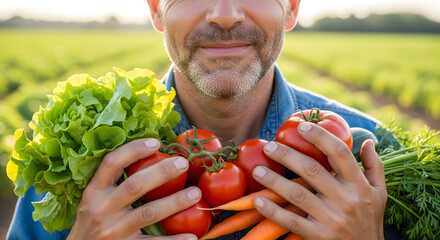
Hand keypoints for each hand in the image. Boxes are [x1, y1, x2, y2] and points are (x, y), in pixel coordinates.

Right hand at [67, 138, 199, 239]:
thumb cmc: (93, 223)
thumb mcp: (95, 200)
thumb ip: (114, 183)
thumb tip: (148, 158)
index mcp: (94, 192)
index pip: (112, 163)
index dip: (134, 150)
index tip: (156, 142)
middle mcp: (102, 209)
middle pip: (135, 185)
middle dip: (162, 172)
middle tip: (183, 163)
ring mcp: (114, 230)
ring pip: (149, 212)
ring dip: (175, 202)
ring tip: (195, 193)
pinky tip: (192, 237)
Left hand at [253, 122, 386, 239]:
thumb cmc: (371, 220)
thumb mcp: (380, 193)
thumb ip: (374, 167)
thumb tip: (368, 142)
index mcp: (359, 185)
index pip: (339, 153)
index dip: (320, 137)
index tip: (301, 127)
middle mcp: (346, 200)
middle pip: (312, 170)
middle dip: (288, 155)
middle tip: (269, 146)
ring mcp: (332, 219)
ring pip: (298, 194)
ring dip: (274, 181)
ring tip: (257, 171)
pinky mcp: (319, 236)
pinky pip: (292, 221)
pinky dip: (274, 211)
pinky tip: (259, 201)